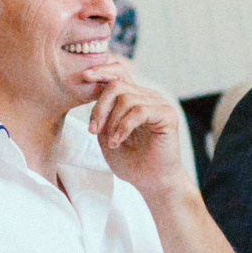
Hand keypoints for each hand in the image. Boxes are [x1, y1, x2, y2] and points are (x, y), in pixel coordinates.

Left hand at [86, 72, 189, 195]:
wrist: (150, 181)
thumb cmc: (130, 160)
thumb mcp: (106, 134)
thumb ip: (101, 114)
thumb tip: (91, 91)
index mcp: (132, 98)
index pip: (118, 73)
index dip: (101, 71)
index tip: (84, 77)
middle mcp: (147, 97)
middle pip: (116, 86)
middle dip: (100, 108)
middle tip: (94, 131)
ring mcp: (158, 104)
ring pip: (126, 99)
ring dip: (112, 122)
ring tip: (111, 142)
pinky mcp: (167, 115)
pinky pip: (140, 111)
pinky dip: (124, 126)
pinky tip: (118, 141)